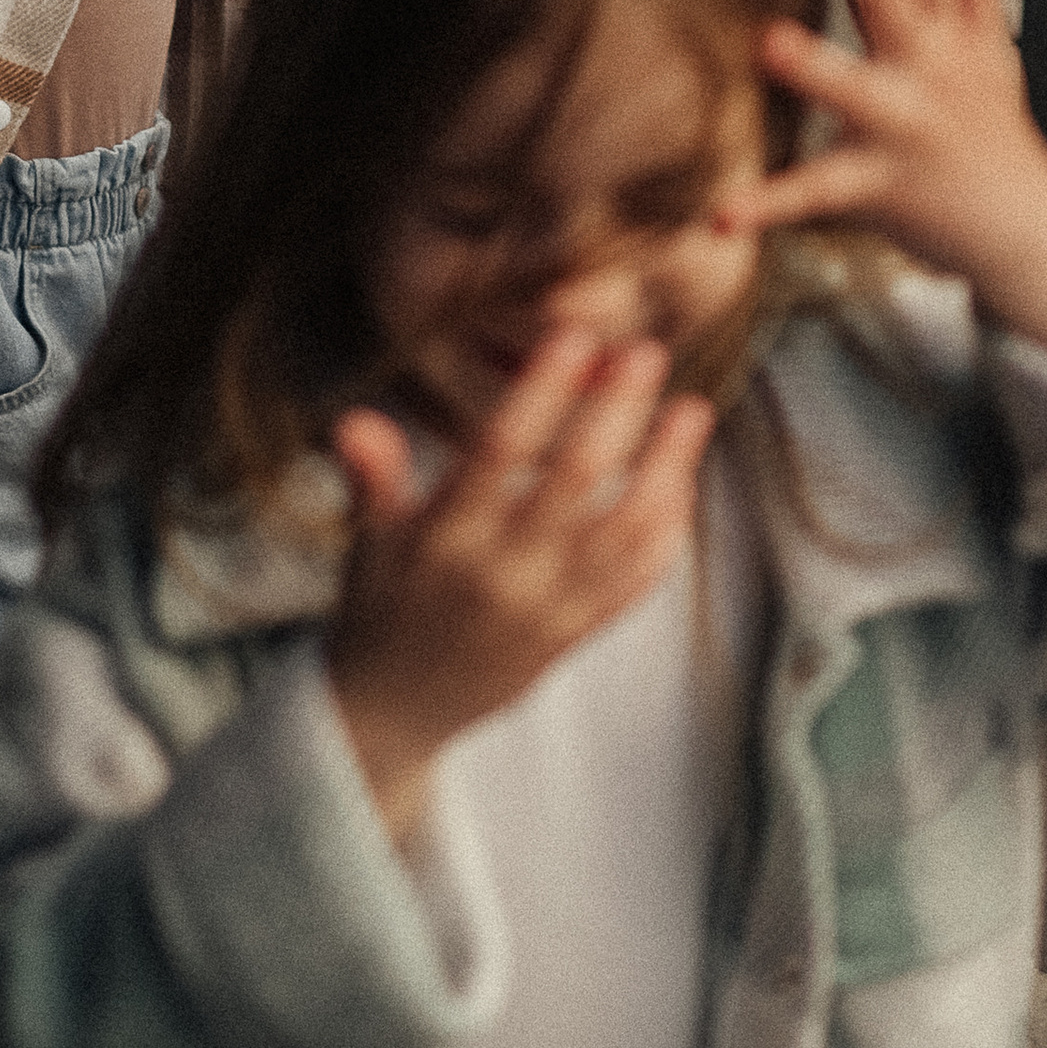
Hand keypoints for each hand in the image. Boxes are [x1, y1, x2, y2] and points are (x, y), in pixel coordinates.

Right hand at [324, 329, 715, 843]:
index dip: (542, 392)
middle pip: (576, 480)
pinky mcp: (578, 634)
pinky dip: (668, 533)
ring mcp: (550, 609)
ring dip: (666, 469)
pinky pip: (637, 583)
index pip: (500, 452)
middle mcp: (505, 576)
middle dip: (616, 411)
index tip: (574, 336)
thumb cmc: (381, 608)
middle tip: (645, 351)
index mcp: (447, 541)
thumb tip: (355, 419)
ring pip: (626, 531)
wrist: (399, 712)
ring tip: (691, 412)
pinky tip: (682, 482)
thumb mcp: (366, 543)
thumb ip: (371, 479)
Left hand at [719, 0, 1046, 372]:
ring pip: (854, 90)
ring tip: (769, 42)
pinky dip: (766, 204)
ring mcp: (903, 129)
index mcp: (949, 36)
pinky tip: (719, 214)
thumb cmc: (992, 137)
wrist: (1027, 236)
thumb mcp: (993, 58)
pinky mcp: (878, 187)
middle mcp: (928, 72)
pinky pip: (814, 194)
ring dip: (816, 67)